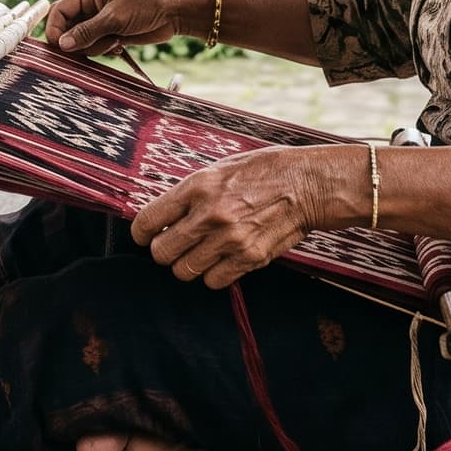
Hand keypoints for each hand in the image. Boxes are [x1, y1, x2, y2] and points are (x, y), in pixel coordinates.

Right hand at [44, 0, 197, 56]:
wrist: (175, 12)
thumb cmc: (146, 5)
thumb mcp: (114, 18)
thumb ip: (87, 32)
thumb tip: (62, 45)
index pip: (58, 11)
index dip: (55, 30)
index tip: (61, 47)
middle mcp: (90, 6)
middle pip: (67, 28)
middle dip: (76, 41)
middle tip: (90, 48)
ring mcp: (100, 21)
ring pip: (81, 40)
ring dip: (93, 47)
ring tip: (113, 43)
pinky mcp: (110, 34)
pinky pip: (95, 47)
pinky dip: (103, 50)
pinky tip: (119, 46)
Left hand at [130, 147, 338, 288]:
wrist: (308, 184)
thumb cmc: (265, 171)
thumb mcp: (220, 168)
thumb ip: (191, 192)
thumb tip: (164, 214)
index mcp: (198, 186)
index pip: (148, 221)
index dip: (141, 232)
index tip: (146, 235)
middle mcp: (210, 214)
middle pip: (162, 253)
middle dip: (163, 251)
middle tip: (174, 245)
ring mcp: (230, 239)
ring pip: (184, 271)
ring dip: (187, 265)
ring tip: (199, 252)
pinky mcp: (249, 258)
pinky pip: (214, 281)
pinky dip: (213, 274)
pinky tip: (221, 259)